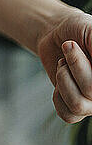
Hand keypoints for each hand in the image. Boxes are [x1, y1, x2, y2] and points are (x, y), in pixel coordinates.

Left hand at [37, 8, 91, 122]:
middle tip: (69, 47)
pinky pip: (67, 114)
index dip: (84, 67)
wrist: (57, 34)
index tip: (84, 48)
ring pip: (78, 105)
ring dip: (63, 78)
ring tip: (64, 64)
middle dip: (75, 65)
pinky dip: (57, 95)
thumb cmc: (79, 30)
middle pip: (91, 92)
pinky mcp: (77, 109)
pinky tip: (62, 79)